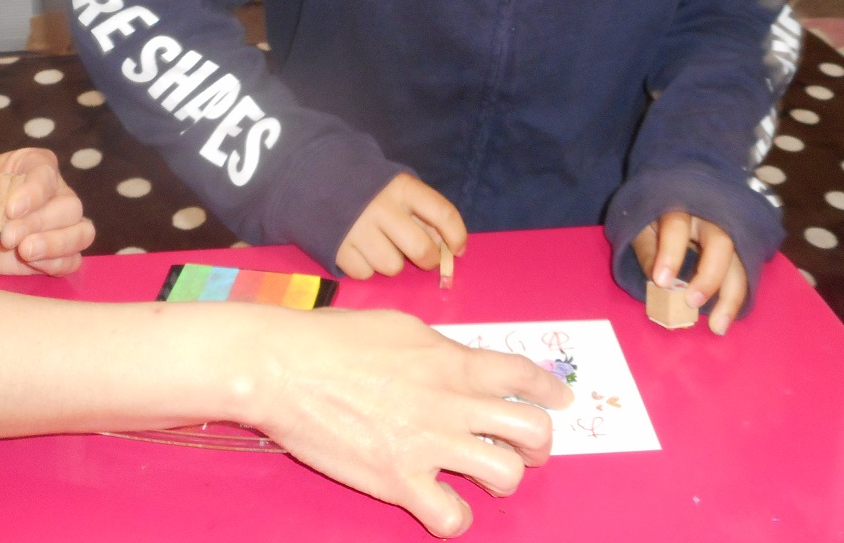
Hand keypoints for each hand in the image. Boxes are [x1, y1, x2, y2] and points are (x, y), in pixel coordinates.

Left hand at [0, 148, 94, 275]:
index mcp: (30, 166)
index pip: (47, 175)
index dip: (35, 193)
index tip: (9, 209)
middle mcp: (47, 194)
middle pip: (70, 207)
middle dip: (41, 224)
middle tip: (7, 237)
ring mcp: (46, 227)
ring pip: (81, 234)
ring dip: (57, 245)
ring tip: (24, 252)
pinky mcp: (41, 258)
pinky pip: (69, 262)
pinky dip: (58, 264)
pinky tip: (32, 263)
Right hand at [249, 307, 572, 536]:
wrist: (282, 367)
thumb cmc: (332, 340)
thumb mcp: (400, 328)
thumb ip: (440, 351)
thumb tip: (461, 365)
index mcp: (451, 360)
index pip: (523, 374)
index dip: (550, 388)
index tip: (561, 399)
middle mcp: (449, 401)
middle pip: (531, 428)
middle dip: (538, 443)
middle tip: (525, 448)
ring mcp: (427, 443)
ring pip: (506, 473)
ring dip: (503, 477)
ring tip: (485, 475)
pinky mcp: (398, 480)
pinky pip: (452, 516)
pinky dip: (454, 516)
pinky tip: (442, 504)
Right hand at [336, 172, 466, 279]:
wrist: (318, 176)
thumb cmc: (371, 188)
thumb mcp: (400, 189)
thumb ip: (423, 213)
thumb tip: (446, 245)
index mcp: (403, 188)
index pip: (443, 213)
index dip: (457, 235)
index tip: (458, 249)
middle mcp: (382, 208)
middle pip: (421, 249)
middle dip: (430, 260)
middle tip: (425, 257)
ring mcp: (358, 229)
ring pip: (393, 267)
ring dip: (394, 263)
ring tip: (384, 247)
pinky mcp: (337, 247)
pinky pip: (365, 274)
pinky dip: (367, 268)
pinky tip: (362, 251)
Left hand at [631, 212, 746, 334]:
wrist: (674, 199)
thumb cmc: (654, 216)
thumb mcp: (641, 229)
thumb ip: (648, 252)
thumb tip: (662, 285)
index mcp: (679, 206)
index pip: (677, 227)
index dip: (670, 254)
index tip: (662, 281)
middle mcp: (710, 216)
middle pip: (721, 242)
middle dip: (710, 276)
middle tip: (693, 303)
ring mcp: (730, 232)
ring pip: (740, 261)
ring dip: (732, 296)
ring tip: (718, 326)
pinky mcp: (741, 248)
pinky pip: (745, 273)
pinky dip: (737, 297)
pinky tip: (727, 318)